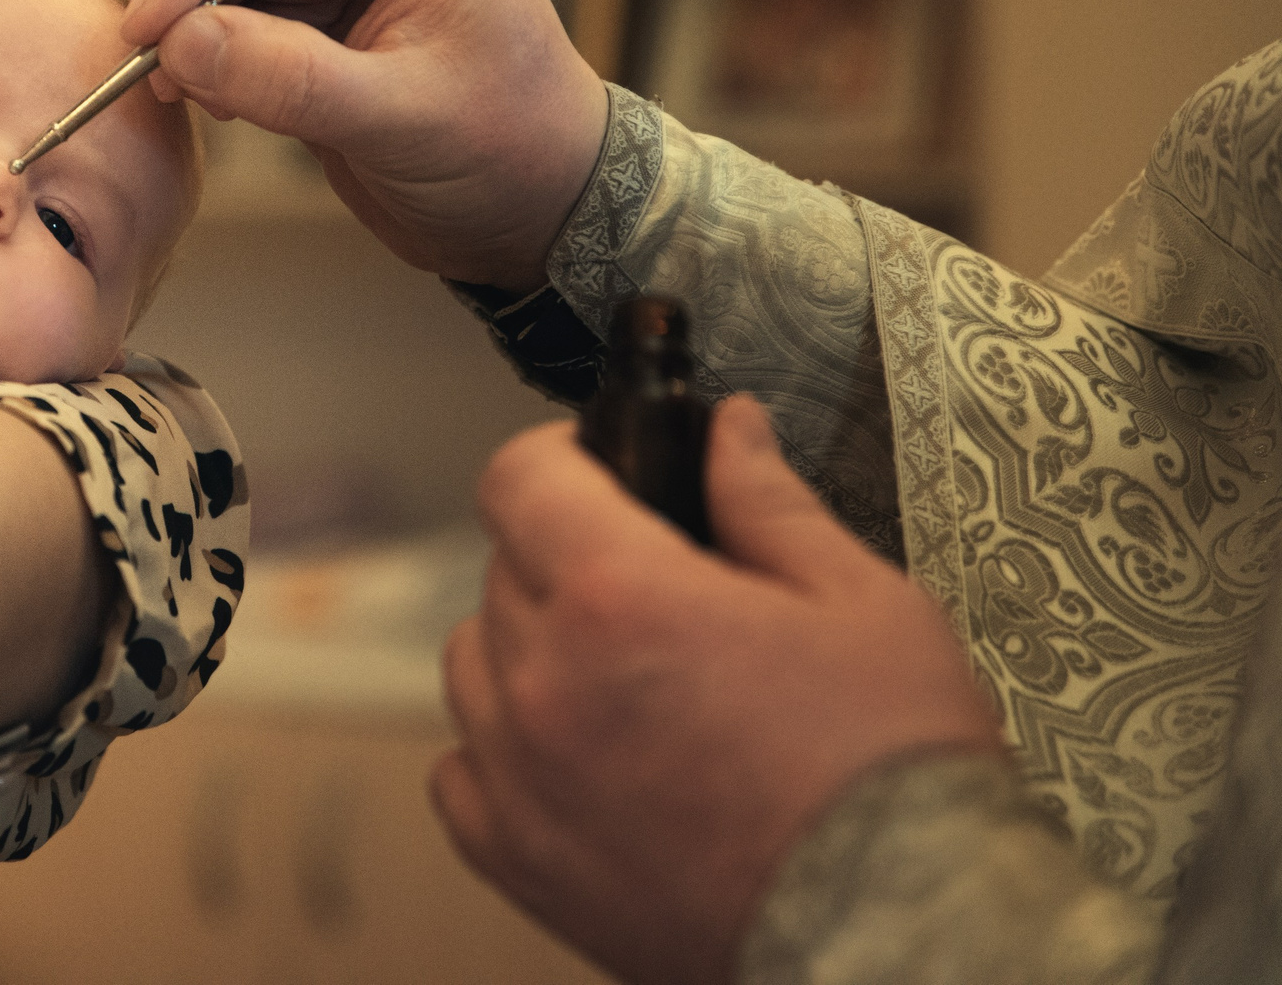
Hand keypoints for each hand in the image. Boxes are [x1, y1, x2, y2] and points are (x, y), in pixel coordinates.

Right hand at [123, 0, 606, 290]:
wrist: (543, 212)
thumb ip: (290, 80)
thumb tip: (178, 45)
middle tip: (147, 57)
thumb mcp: (403, 122)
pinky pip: (232, 14)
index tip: (147, 26)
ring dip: (187, 20)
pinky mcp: (316, 21)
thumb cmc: (511, 152)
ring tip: (178, 87)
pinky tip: (207, 97)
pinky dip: (203, 51)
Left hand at [432, 397, 1005, 984]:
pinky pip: (463, 770)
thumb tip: (726, 429)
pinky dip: (503, 751)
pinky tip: (582, 752)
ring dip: (529, 647)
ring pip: (474, 662)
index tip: (599, 466)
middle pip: (503, 568)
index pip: (518, 477)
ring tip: (627, 673)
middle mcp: (544, 681)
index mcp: (619, 596)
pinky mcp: (518, 860)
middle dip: (568, 554)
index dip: (559, 456)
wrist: (899, 935)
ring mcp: (519, 777)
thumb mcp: (863, 601)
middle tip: (657, 583)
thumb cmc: (894, 774)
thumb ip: (770, 502)